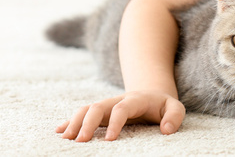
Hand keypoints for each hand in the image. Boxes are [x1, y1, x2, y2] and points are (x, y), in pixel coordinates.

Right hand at [56, 90, 185, 141]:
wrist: (152, 93)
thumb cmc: (163, 106)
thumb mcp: (175, 108)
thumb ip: (174, 117)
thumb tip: (166, 130)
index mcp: (136, 99)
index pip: (122, 108)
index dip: (115, 123)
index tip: (109, 141)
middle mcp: (117, 101)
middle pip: (98, 107)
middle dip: (87, 123)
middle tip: (79, 142)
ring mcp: (107, 106)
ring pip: (86, 109)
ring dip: (74, 122)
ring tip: (65, 139)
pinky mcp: (100, 112)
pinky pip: (82, 114)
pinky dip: (70, 121)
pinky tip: (58, 132)